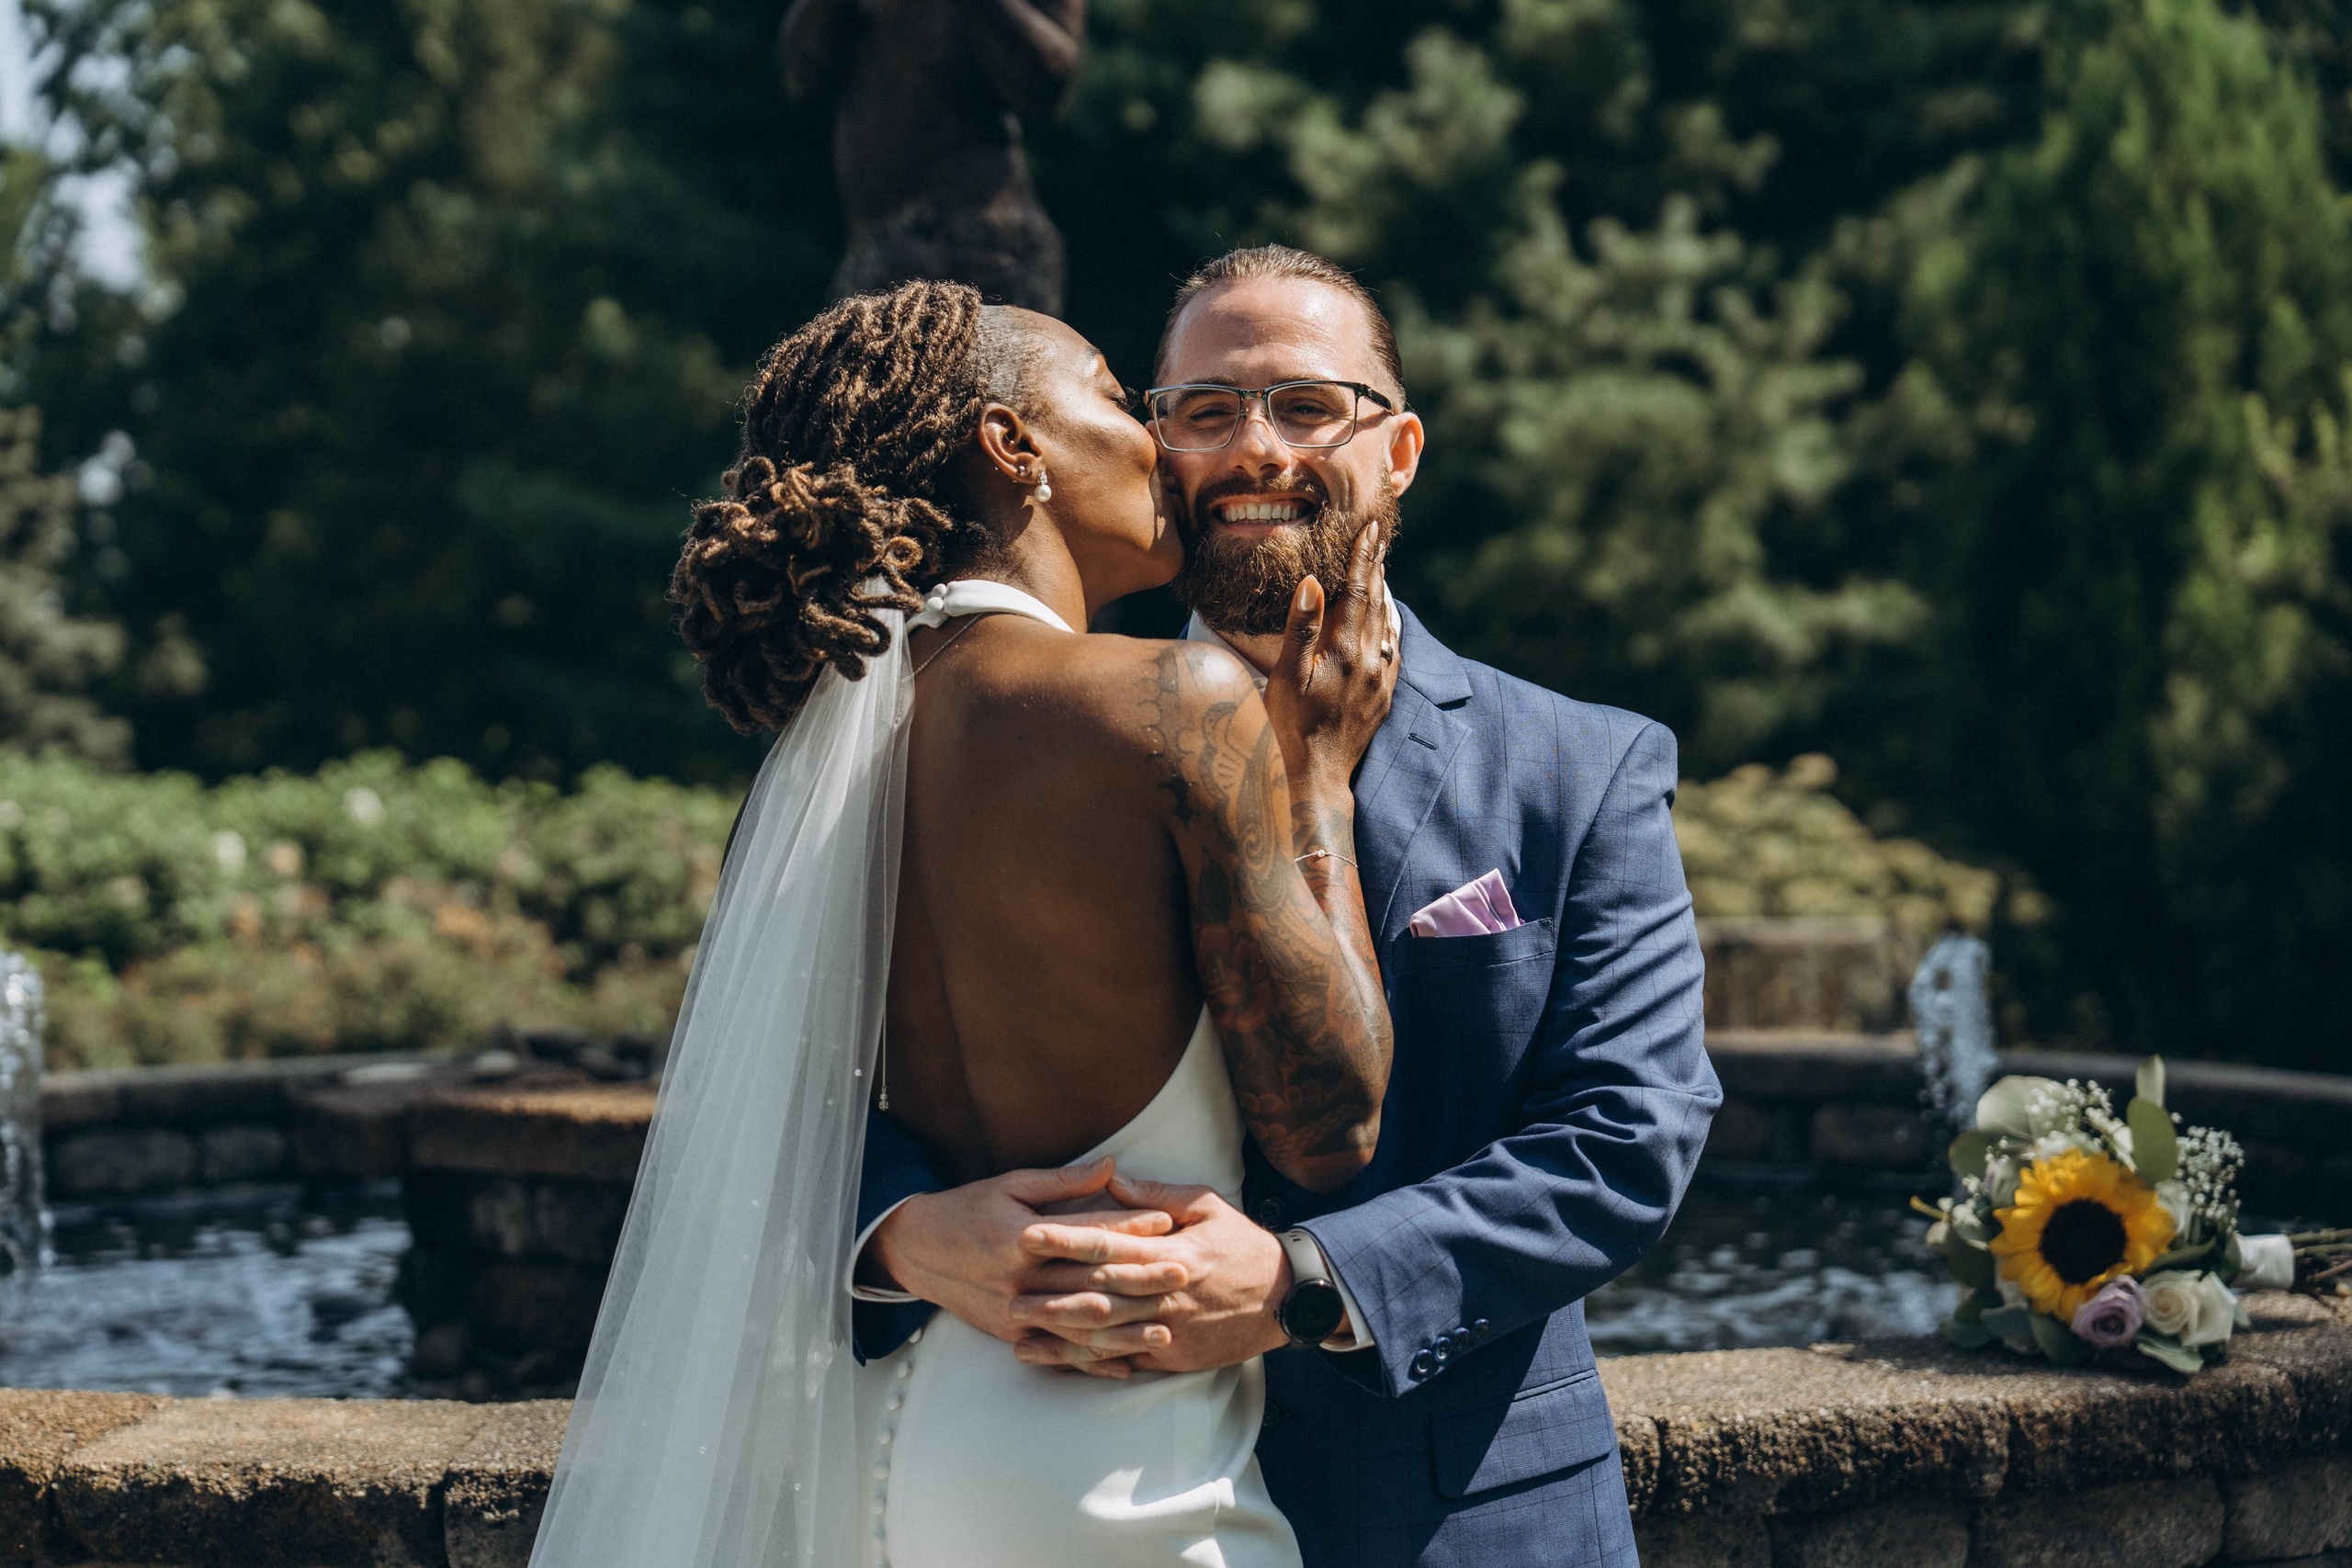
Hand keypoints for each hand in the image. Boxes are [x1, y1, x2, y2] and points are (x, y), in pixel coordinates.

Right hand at [865, 1159, 1178, 1371]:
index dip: (1126, 1228)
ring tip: (1166, 1329)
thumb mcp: (1010, 1185)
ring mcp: (1014, 1310)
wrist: (917, 1250)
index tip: (1167, 1223)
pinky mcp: (1010, 1332)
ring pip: (1078, 1326)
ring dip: (1124, 1331)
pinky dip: (1092, 1361)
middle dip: (1138, 1280)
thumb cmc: (968, 1209)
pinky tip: (1126, 1366)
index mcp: (1021, 1235)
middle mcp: (1019, 1277)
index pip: (1083, 1232)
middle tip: (1183, 1275)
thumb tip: (1114, 1166)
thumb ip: (1063, 1181)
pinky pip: (1057, 1351)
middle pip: (1088, 1282)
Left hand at [1009, 1175, 1292, 1375]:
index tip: (1029, 1234)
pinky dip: (1088, 1364)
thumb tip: (1112, 1176)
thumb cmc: (1243, 1245)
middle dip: (1051, 1294)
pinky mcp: (1173, 1357)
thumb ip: (1156, 1193)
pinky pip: (1125, 1361)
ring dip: (1060, 1336)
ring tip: (1019, 1332)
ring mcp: (1170, 1330)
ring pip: (1106, 1335)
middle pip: (1099, 1295)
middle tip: (1008, 1291)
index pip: (1109, 1245)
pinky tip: (1057, 1362)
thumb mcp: (1208, 1204)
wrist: (1286, 1298)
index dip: (1066, 1240)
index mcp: (1172, 1252)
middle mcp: (1167, 1293)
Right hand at [1259, 522, 1396, 790]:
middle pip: (1378, 603)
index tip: (1370, 528)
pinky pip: (1392, 650)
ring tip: (1380, 570)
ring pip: (1388, 626)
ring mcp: (1381, 681)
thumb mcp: (1287, 676)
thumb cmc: (1292, 726)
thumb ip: (1301, 628)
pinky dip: (1389, 626)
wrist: (1317, 777)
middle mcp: (1372, 663)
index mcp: (1347, 652)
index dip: (1363, 557)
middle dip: (1377, 568)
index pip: (1358, 592)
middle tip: (1378, 538)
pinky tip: (1386, 621)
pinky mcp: (1383, 697)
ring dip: (1384, 595)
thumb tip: (1312, 581)